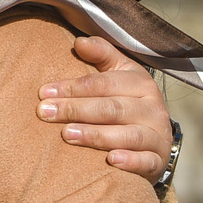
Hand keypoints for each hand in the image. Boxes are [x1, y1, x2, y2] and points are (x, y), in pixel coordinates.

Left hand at [39, 36, 172, 179]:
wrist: (155, 139)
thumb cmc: (128, 101)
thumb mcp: (119, 73)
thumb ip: (101, 54)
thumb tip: (79, 42)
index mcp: (141, 83)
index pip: (104, 84)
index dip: (73, 87)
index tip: (44, 93)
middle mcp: (153, 108)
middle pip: (112, 108)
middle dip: (76, 109)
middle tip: (45, 112)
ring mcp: (157, 135)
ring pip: (128, 134)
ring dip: (96, 135)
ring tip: (67, 134)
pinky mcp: (158, 161)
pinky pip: (146, 161)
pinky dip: (130, 161)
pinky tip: (110, 160)